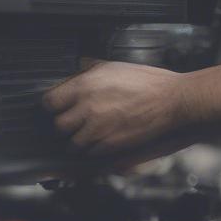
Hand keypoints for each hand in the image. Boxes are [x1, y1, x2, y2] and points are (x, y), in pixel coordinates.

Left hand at [42, 60, 191, 156]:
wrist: (172, 101)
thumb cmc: (147, 82)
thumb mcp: (112, 66)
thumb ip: (88, 72)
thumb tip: (75, 74)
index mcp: (85, 86)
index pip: (49, 102)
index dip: (52, 105)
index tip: (56, 107)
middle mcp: (87, 108)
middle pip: (58, 126)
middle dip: (64, 124)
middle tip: (72, 121)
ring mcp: (98, 129)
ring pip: (71, 144)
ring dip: (76, 140)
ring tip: (86, 133)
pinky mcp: (110, 146)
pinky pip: (90, 153)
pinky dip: (92, 150)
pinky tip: (101, 140)